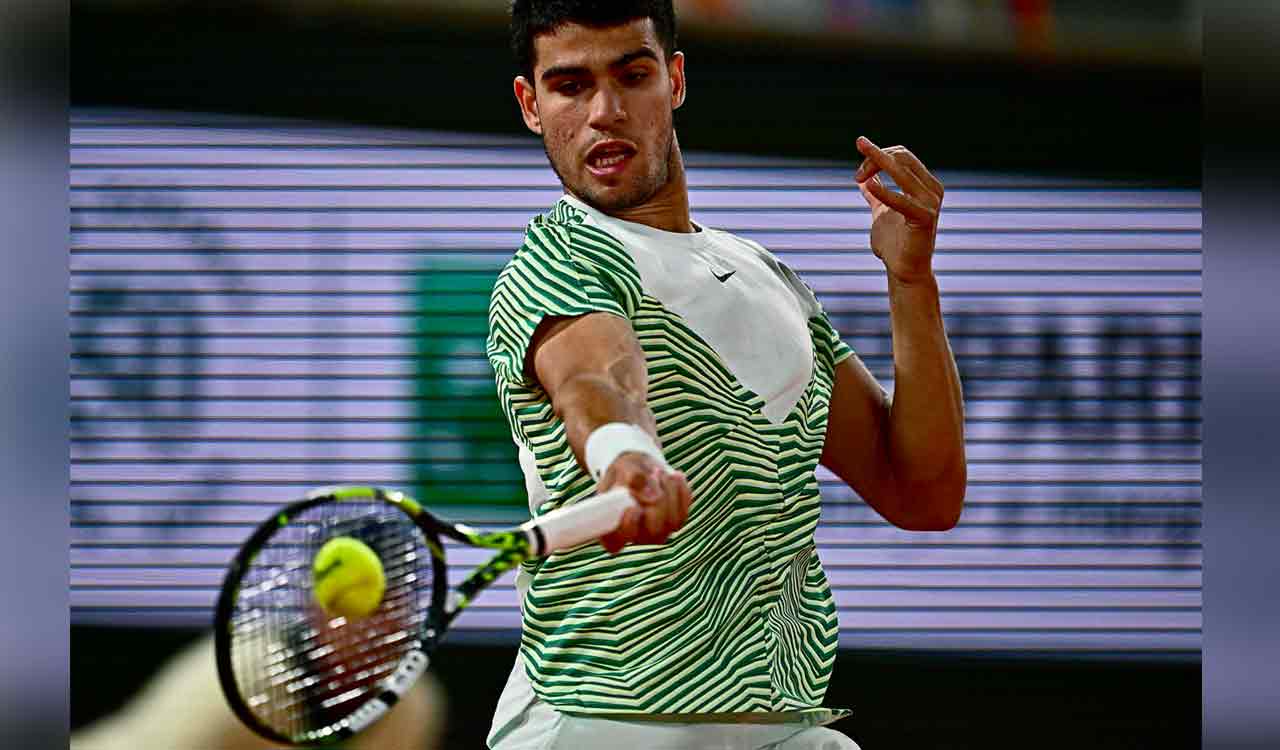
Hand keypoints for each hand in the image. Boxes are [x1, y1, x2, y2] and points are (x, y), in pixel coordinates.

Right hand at [597, 452, 691, 553]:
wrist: (640, 468)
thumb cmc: (625, 471)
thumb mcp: (623, 468)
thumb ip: (632, 478)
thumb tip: (651, 495)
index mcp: (612, 528)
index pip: (615, 543)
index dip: (626, 529)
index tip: (632, 507)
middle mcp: (635, 536)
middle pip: (653, 534)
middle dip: (658, 505)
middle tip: (652, 477)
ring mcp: (657, 532)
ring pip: (672, 522)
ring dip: (669, 493)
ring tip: (659, 472)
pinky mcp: (675, 522)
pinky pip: (684, 511)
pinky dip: (681, 491)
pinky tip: (675, 475)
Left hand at [854, 136, 944, 284]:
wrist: (904, 270)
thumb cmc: (895, 243)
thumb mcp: (881, 212)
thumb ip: (876, 195)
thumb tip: (865, 179)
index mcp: (925, 184)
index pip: (901, 155)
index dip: (877, 156)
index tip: (858, 175)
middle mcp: (932, 189)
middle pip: (901, 157)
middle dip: (875, 159)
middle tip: (856, 176)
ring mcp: (931, 202)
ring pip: (902, 170)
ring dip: (876, 166)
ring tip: (858, 175)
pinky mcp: (925, 218)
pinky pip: (901, 200)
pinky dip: (884, 192)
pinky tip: (867, 185)